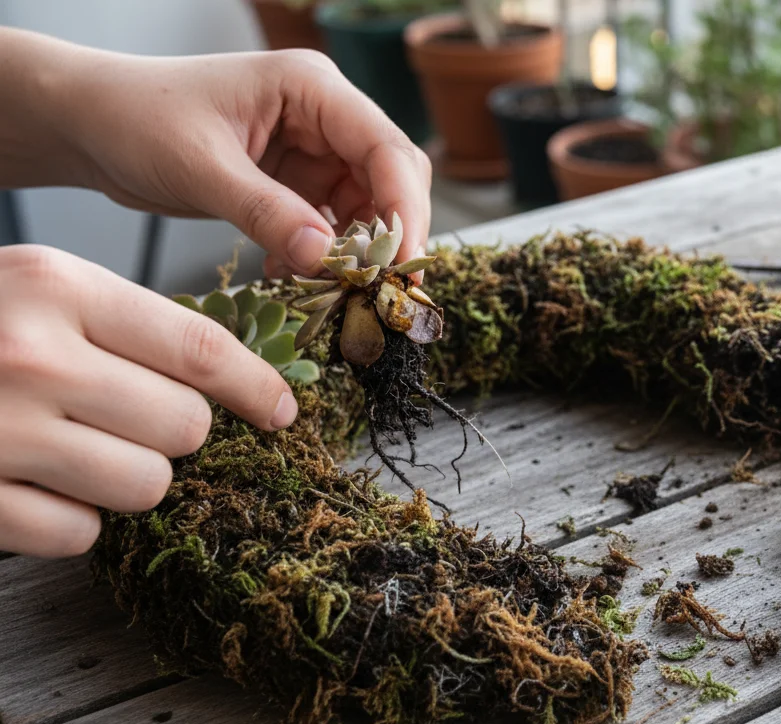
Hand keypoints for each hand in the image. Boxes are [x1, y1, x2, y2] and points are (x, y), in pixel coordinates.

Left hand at [0, 30, 431, 278]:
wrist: (89, 124)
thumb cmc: (135, 119)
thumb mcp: (201, 167)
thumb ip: (266, 212)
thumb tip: (326, 257)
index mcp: (311, 88)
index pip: (385, 148)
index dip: (403, 208)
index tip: (400, 264)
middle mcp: (323, 115)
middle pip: (390, 177)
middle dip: (391, 234)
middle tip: (385, 288)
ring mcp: (312, 149)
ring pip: (367, 206)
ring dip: (357, 252)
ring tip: (338, 290)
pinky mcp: (295, 181)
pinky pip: (331, 224)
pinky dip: (324, 256)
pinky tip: (297, 278)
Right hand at [0, 245, 298, 557]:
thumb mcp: (35, 292)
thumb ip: (126, 324)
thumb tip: (237, 379)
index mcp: (52, 286)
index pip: (199, 349)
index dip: (258, 387)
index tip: (283, 411)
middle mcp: (27, 354)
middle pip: (185, 426)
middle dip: (175, 432)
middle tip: (129, 420)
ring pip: (147, 485)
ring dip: (130, 479)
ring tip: (79, 451)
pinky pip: (79, 532)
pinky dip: (69, 519)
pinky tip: (32, 484)